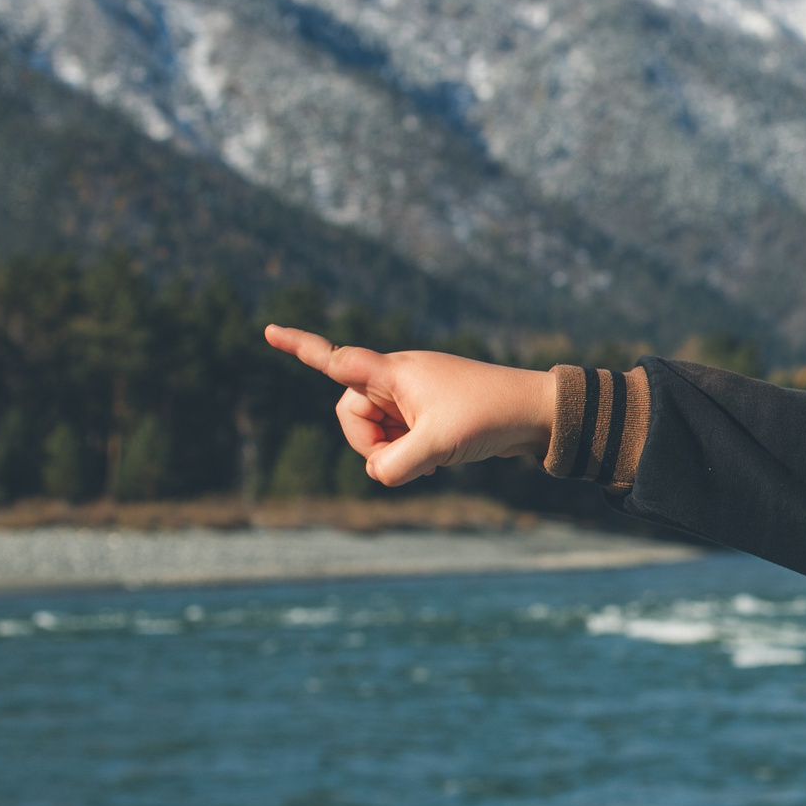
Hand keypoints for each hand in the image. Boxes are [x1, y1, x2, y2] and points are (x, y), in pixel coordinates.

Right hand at [264, 326, 555, 485]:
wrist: (537, 414)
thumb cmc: (489, 416)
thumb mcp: (437, 446)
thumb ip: (394, 464)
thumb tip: (378, 474)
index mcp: (394, 372)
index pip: (336, 359)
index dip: (299, 346)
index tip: (267, 330)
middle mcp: (399, 378)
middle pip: (351, 415)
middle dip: (369, 443)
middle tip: (408, 455)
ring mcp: (414, 397)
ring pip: (376, 433)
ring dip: (396, 452)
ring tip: (435, 454)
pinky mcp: (429, 414)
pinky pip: (401, 439)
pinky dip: (413, 454)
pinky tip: (441, 458)